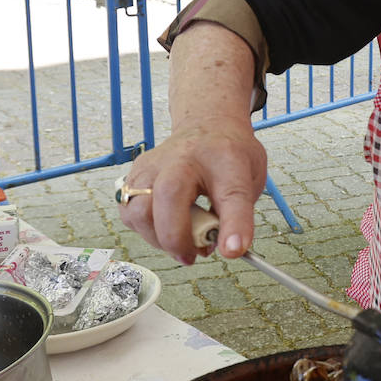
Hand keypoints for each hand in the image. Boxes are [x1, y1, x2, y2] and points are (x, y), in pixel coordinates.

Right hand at [116, 122, 266, 263]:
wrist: (206, 126)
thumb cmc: (228, 156)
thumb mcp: (251, 179)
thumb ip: (240, 215)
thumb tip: (228, 250)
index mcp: (223, 156)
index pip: (231, 192)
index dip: (233, 224)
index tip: (232, 250)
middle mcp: (182, 157)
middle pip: (168, 196)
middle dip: (177, 238)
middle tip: (195, 254)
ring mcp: (152, 166)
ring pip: (138, 210)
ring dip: (158, 238)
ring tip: (181, 241)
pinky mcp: (133, 176)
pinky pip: (129, 213)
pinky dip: (145, 230)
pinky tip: (166, 227)